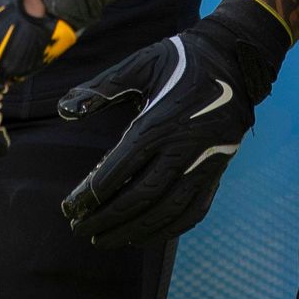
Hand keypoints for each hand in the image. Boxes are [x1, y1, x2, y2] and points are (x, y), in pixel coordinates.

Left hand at [58, 0, 288, 247]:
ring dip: (132, 230)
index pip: (120, 168)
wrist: (234, 59)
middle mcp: (183, 147)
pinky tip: (145, 235)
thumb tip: (64, 109)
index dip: (92, 193)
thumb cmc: (181, 59)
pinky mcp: (217, 170)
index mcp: (160, 120)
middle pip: (140, 196)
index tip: (70, 207)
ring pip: (166, 210)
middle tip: (80, 229)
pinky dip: (168, 229)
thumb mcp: (141, 63)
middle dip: (106, 218)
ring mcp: (203, 162)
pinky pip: (192, 210)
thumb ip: (102, 88)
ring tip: (104, 239)